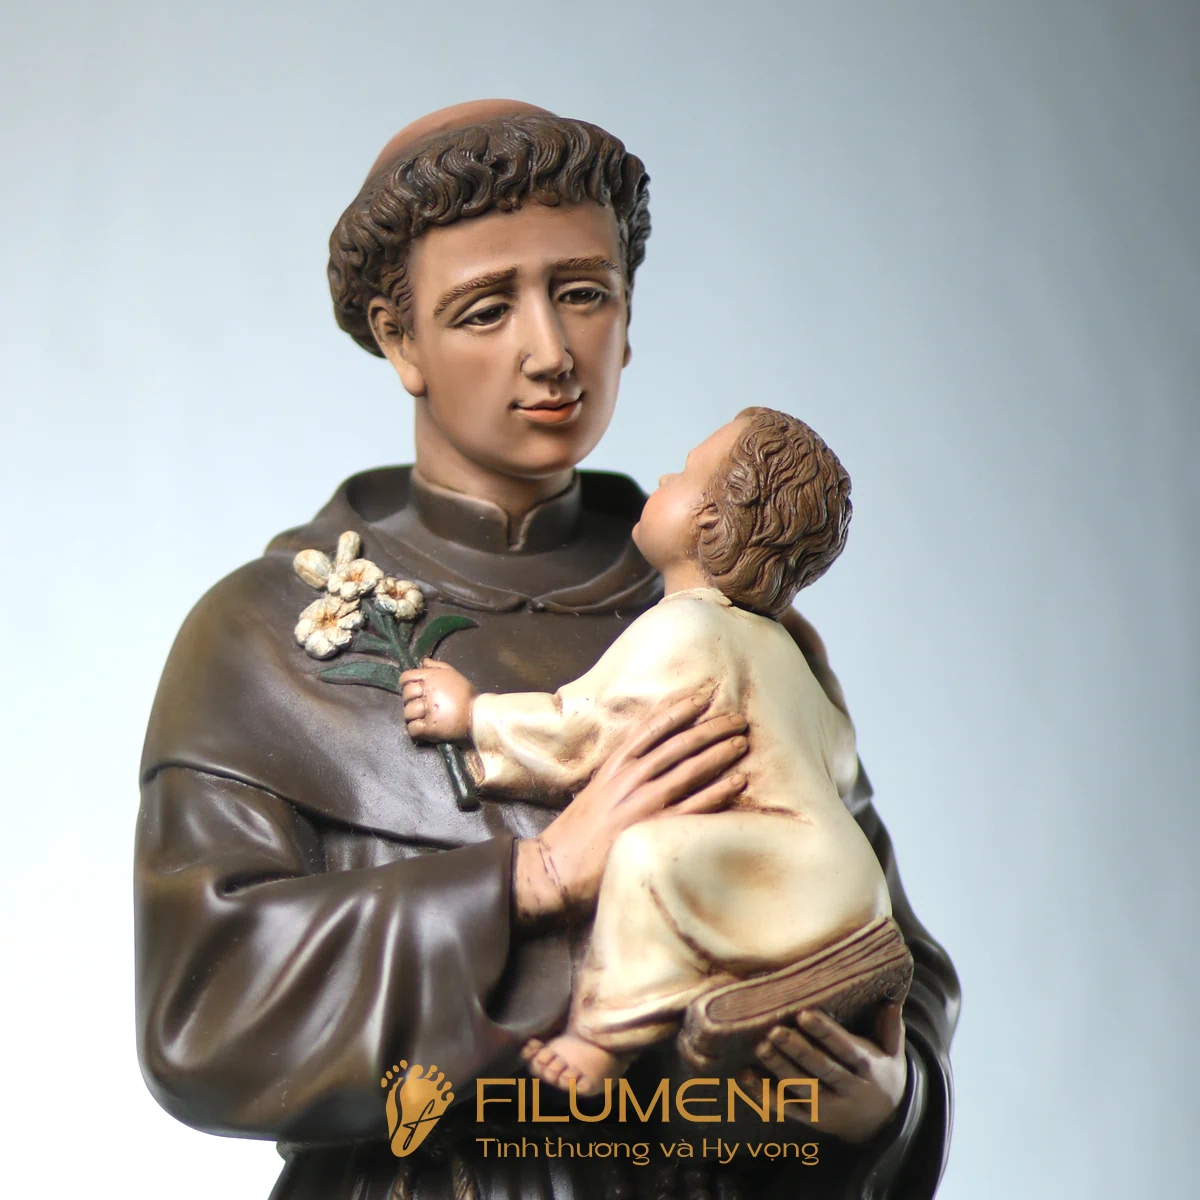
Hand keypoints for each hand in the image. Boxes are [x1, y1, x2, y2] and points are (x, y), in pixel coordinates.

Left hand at [399, 660, 476, 742]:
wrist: (478, 714)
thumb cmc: (466, 693)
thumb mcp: (453, 674)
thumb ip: (436, 666)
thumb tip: (422, 662)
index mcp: (431, 677)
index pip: (406, 677)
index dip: (406, 684)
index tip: (414, 691)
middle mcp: (427, 692)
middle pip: (406, 695)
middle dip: (410, 700)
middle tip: (420, 705)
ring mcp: (428, 710)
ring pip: (407, 712)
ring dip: (412, 716)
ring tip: (422, 717)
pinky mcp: (430, 727)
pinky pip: (413, 728)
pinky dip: (415, 729)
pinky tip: (422, 728)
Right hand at [514, 694, 747, 921]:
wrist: (557, 866)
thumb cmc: (577, 831)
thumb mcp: (597, 789)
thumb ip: (622, 773)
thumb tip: (653, 761)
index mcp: (615, 764)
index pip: (653, 728)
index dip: (680, 710)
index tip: (702, 698)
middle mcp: (631, 777)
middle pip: (680, 744)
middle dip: (711, 728)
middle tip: (737, 718)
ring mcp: (645, 802)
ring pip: (692, 769)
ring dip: (721, 753)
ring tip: (742, 742)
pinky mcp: (656, 828)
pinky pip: (697, 805)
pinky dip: (720, 791)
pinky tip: (739, 781)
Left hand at [737, 1003, 906, 1142]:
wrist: (882, 1126)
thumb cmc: (882, 1076)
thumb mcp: (893, 1053)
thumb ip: (891, 1027)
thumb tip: (892, 999)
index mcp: (868, 1069)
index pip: (845, 1048)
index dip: (825, 1032)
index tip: (804, 1014)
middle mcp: (848, 1089)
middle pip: (821, 1069)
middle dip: (797, 1050)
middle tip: (774, 1030)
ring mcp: (828, 1107)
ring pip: (801, 1088)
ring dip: (779, 1069)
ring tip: (760, 1048)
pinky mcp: (811, 1119)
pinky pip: (786, 1108)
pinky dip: (764, 1095)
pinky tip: (745, 1076)